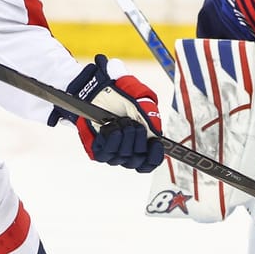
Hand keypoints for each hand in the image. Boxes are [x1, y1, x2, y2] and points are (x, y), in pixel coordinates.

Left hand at [50, 54, 163, 172]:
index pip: (150, 162)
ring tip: (121, 121)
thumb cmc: (122, 98)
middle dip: (138, 140)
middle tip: (134, 124)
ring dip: (124, 137)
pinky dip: (111, 140)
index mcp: (142, 144)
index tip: (155, 142)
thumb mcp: (143, 105)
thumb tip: (156, 136)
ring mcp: (113, 153)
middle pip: (136, 160)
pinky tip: (112, 127)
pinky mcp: (98, 151)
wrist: (100, 91)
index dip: (154, 156)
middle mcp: (128, 152)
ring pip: (122, 157)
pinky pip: (106, 154)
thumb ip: (152, 121)